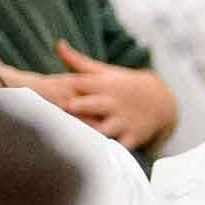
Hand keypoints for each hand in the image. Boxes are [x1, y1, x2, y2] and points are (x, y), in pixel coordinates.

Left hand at [53, 41, 177, 149]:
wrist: (162, 101)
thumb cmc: (124, 86)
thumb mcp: (105, 72)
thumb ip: (79, 62)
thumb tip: (58, 45)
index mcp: (103, 85)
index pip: (80, 83)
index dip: (62, 85)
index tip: (42, 88)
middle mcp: (112, 102)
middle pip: (92, 104)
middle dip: (78, 106)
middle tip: (61, 108)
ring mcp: (123, 120)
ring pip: (106, 128)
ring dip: (92, 133)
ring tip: (75, 139)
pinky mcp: (133, 136)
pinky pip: (122, 147)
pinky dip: (112, 152)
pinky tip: (99, 159)